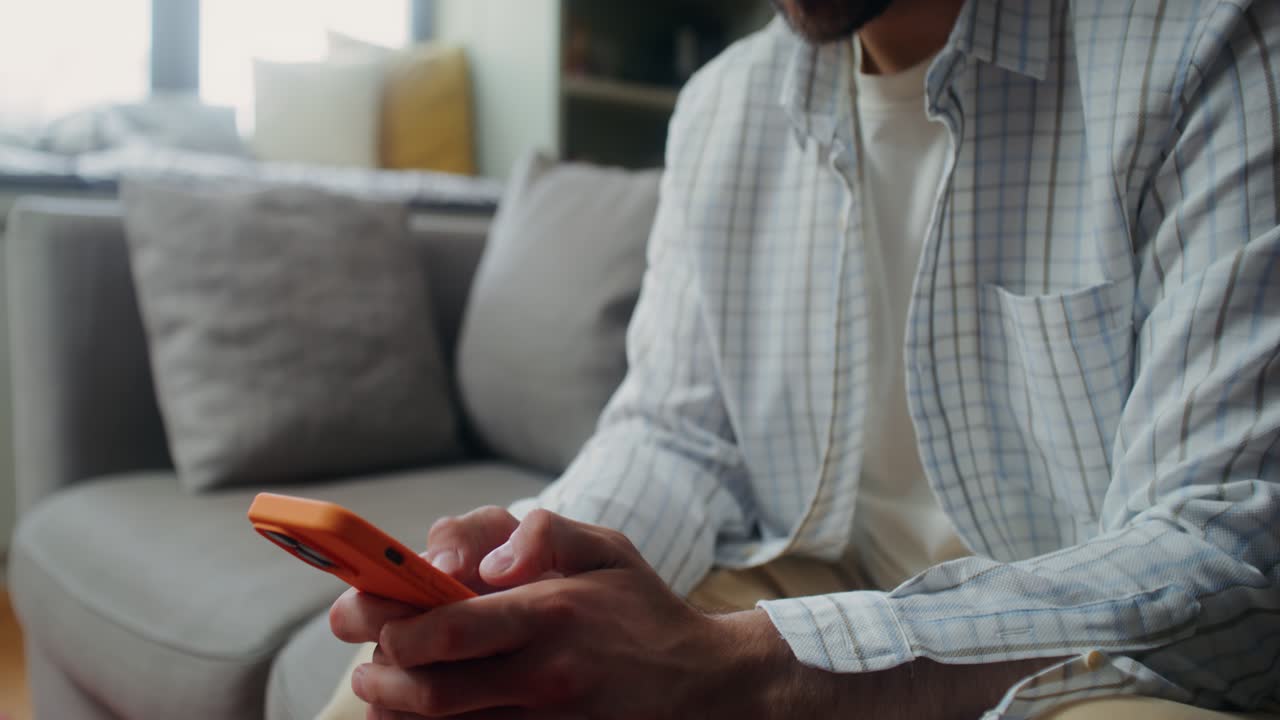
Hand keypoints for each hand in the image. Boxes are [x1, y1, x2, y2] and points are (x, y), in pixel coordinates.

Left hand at [330, 509, 804, 718]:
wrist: (705, 687)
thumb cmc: (643, 610)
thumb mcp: (607, 549)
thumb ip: (546, 533)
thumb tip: (493, 559)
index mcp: (553, 612)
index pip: (449, 626)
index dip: (391, 626)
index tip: (361, 615)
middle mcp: (546, 673)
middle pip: (432, 690)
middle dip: (381, 675)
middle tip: (367, 662)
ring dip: (396, 711)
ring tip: (381, 692)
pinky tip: (417, 717)